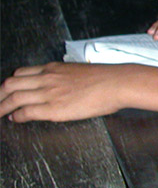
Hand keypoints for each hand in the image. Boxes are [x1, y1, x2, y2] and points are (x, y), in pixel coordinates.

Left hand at [0, 62, 126, 121]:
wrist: (118, 83)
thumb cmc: (105, 78)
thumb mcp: (78, 71)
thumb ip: (63, 76)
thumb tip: (57, 84)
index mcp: (53, 68)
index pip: (20, 73)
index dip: (9, 84)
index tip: (6, 91)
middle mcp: (47, 78)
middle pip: (10, 84)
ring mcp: (49, 93)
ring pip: (14, 98)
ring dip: (1, 107)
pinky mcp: (54, 108)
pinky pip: (26, 112)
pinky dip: (17, 116)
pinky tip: (16, 119)